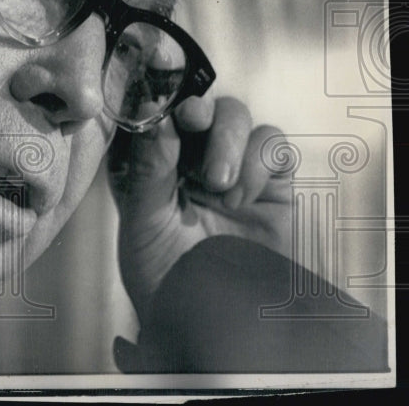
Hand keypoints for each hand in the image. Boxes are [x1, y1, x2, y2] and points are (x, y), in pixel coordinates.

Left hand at [107, 95, 292, 317]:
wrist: (210, 323)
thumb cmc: (163, 275)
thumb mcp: (142, 222)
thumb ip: (149, 169)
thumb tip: (158, 118)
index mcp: (147, 160)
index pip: (153, 109)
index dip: (157, 93)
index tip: (160, 92)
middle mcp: (187, 157)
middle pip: (200, 104)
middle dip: (200, 113)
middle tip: (193, 126)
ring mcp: (230, 166)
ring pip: (237, 116)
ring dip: (228, 139)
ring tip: (218, 185)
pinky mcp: (270, 184)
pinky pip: (273, 145)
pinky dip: (260, 161)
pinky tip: (242, 197)